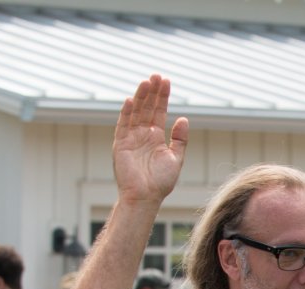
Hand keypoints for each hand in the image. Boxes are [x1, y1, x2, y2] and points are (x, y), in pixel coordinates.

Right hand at [112, 75, 188, 204]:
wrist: (146, 196)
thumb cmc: (161, 181)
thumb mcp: (176, 158)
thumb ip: (179, 139)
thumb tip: (183, 119)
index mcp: (156, 137)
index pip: (159, 112)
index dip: (162, 97)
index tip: (166, 82)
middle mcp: (142, 135)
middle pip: (147, 108)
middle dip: (152, 93)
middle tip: (157, 76)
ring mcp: (131, 138)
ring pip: (136, 113)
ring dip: (141, 98)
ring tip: (147, 82)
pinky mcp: (120, 144)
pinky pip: (123, 125)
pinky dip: (127, 113)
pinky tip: (132, 100)